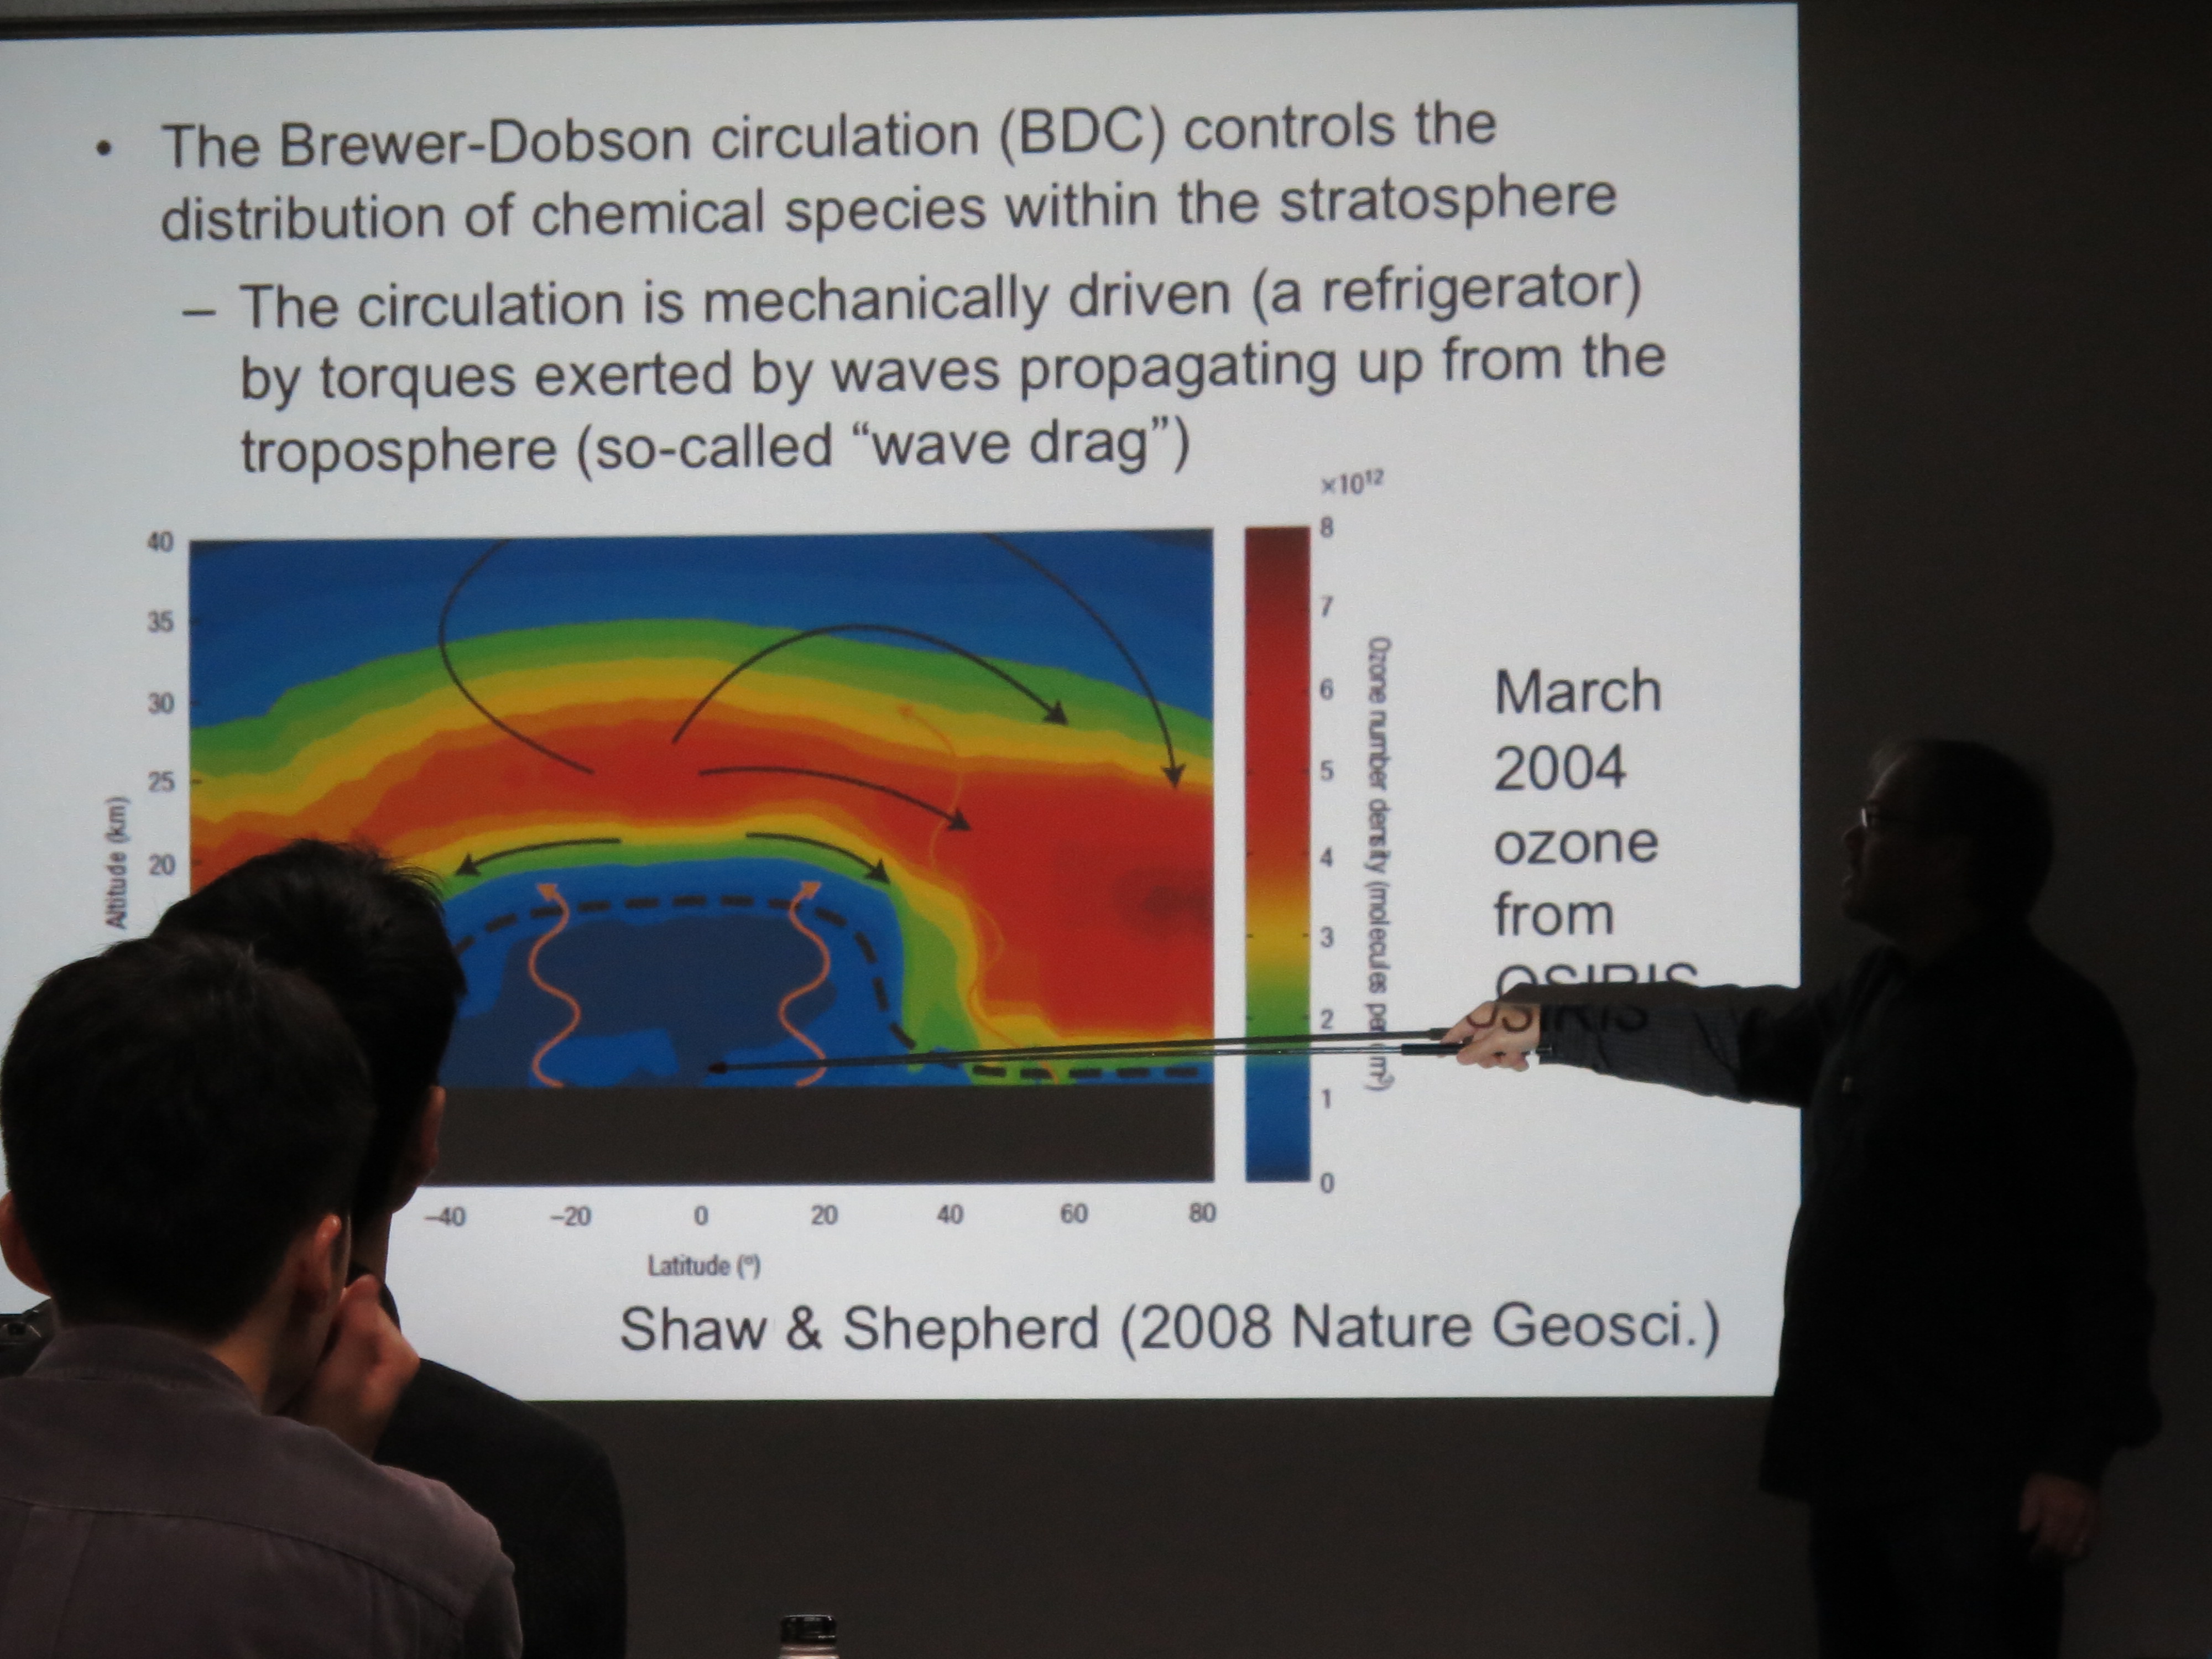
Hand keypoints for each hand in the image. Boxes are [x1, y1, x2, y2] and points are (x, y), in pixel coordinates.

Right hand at [284, 1274, 418, 1455]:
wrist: (312, 1487)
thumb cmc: (327, 1432)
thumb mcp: (340, 1381)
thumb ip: (357, 1330)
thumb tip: (369, 1278)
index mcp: (397, 1354)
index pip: (362, 1303)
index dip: (327, 1305)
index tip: (297, 1314)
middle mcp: (389, 1357)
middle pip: (352, 1316)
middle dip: (322, 1318)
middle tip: (289, 1336)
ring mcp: (367, 1371)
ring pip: (339, 1330)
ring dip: (314, 1333)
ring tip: (288, 1349)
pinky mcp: (346, 1383)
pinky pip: (330, 1349)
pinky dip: (311, 1348)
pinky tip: (292, 1360)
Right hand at [1444, 1000, 1542, 1068]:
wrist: (1555, 1026)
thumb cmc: (1523, 1028)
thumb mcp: (1498, 1041)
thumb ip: (1478, 1051)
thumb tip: (1459, 1058)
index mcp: (1484, 1015)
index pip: (1460, 1028)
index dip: (1450, 1041)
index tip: (1440, 1054)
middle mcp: (1492, 1021)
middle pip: (1478, 1045)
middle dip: (1488, 1057)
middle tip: (1497, 1060)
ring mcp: (1505, 1029)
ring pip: (1495, 1051)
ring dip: (1504, 1060)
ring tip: (1517, 1059)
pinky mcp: (1518, 1037)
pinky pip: (1508, 1051)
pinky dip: (1514, 1059)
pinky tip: (1524, 1061)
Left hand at [2018, 1472, 2099, 1564]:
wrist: (2075, 1464)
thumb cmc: (2048, 1478)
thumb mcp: (2031, 1491)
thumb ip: (2028, 1512)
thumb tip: (2025, 1532)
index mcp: (2055, 1511)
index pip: (2048, 1540)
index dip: (2041, 1552)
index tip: (2034, 1558)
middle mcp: (2073, 1519)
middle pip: (2064, 1547)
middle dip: (2054, 1557)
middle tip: (2045, 1562)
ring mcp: (2088, 1521)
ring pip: (2079, 1547)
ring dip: (2068, 1556)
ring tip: (2059, 1560)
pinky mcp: (2097, 1519)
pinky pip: (2091, 1540)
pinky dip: (2083, 1549)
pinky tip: (2075, 1553)